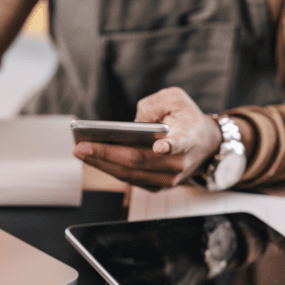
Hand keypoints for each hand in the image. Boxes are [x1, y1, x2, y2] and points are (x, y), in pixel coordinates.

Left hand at [73, 87, 221, 190]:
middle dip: (107, 154)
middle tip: (81, 147)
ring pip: (130, 174)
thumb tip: (135, 122)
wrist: (205, 145)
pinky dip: (108, 168)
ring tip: (79, 151)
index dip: (171, 146)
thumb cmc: (187, 118)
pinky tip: (90, 157)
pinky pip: (128, 178)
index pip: (181, 144)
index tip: (161, 146)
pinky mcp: (156, 185)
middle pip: (139, 161)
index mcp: (189, 139)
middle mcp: (178, 163)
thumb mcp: (176, 99)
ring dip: (101, 163)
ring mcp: (168, 179)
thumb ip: (155, 103)